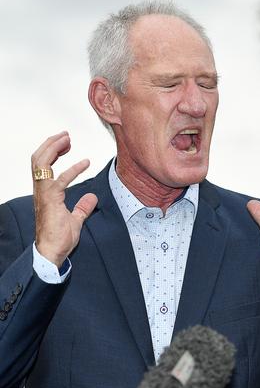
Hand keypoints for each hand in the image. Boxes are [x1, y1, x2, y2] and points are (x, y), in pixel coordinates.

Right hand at [33, 131, 97, 266]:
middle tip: (65, 135)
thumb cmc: (59, 239)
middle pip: (39, 159)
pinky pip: (59, 180)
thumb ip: (82, 207)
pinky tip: (86, 163)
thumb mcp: (75, 220)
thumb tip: (92, 197)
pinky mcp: (50, 201)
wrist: (51, 252)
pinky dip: (72, 170)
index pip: (44, 166)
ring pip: (41, 164)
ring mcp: (44, 195)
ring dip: (54, 148)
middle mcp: (41, 191)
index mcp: (45, 193)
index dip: (54, 153)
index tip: (67, 145)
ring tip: (67, 138)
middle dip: (51, 144)